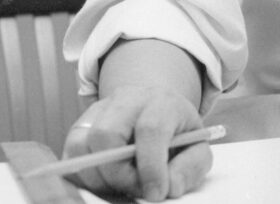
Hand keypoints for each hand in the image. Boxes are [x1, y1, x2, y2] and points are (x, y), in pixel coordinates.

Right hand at [63, 85, 210, 200]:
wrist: (156, 112)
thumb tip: (169, 187)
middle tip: (135, 189)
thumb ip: (190, 167)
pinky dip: (84, 177)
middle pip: (107, 134)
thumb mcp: (196, 148)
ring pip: (82, 145)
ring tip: (122, 185)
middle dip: (119, 173)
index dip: (151, 167)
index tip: (156, 193)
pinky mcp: (80, 125)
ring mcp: (99, 110)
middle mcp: (127, 99)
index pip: (151, 129)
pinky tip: (106, 181)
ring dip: (98, 177)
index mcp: (162, 101)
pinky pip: (69, 155)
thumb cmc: (177, 135)